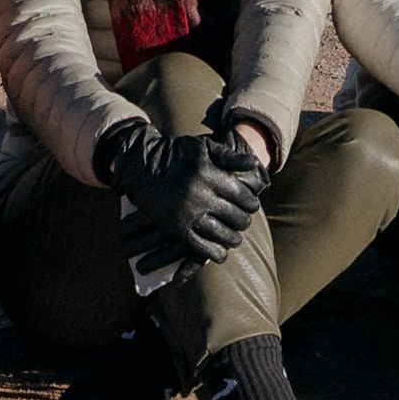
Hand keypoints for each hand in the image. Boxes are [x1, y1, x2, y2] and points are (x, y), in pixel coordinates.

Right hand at [106, 123, 267, 261]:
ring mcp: (189, 214)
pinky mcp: (177, 228)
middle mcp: (202, 196)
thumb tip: (255, 164)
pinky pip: (201, 247)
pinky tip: (221, 252)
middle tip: (244, 221)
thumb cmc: (178, 153)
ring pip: (222, 234)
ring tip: (235, 237)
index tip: (252, 205)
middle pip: (235, 216)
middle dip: (244, 221)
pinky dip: (214, 253)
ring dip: (233, 238)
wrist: (143, 165)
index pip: (242, 196)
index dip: (251, 203)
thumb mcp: (205, 146)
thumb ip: (230, 156)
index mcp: (210, 175)